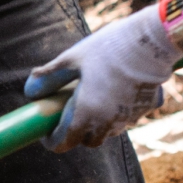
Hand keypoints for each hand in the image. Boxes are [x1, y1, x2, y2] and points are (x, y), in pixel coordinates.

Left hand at [22, 5, 180, 150]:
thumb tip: (30, 90)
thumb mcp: (71, 59)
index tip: (47, 132)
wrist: (151, 40)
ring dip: (99, 123)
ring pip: (110, 131)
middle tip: (70, 114)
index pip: (65, 143)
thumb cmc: (108, 47)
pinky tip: (117, 90)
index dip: (52, 141)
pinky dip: (119, 111)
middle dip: (77, 133)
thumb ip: (49, 76)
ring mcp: (131, 117)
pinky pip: (129, 117)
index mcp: (87, 112)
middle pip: (89, 141)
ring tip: (93, 100)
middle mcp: (109, 122)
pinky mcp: (148, 108)